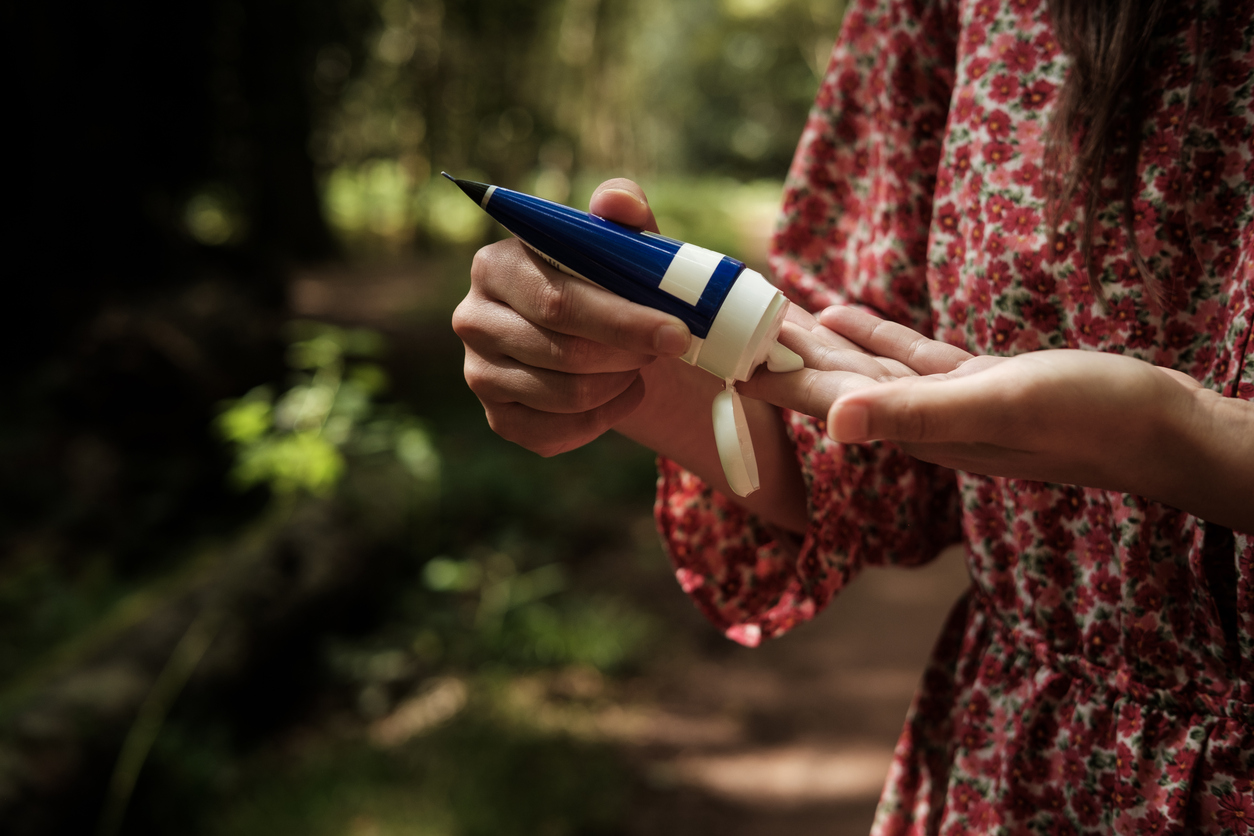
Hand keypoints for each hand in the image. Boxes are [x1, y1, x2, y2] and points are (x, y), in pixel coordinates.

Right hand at [451, 180, 692, 455]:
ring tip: (640, 363)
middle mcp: (473, 318)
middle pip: (563, 352)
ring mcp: (479, 373)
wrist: (608, 343)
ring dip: (620, 383)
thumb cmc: (614, 284)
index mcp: (496, 265)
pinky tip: (620, 394)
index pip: (558, 301)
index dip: (622, 320)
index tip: (677, 332)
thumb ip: (625, 212)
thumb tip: (616, 201)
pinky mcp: (497, 417)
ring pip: (566, 396)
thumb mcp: (626, 243)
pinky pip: (556, 434)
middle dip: (628, 353)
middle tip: (666, 346)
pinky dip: (603, 419)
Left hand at [751, 305, 1253, 530]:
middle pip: (827, 381)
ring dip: (812, 342)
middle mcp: (917, 420)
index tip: (709, 354)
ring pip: (860, 366)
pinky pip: (905, 356)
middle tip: (720, 322)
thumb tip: (830, 424)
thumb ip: (914, 415)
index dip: (763, 376)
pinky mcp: (977, 382)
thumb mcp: (998, 406)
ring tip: (763, 314)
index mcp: (910, 426)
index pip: (815, 399)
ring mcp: (946, 402)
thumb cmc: (1087, 419)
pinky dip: (869, 335)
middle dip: (774, 353)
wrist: (1159, 430)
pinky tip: (840, 312)